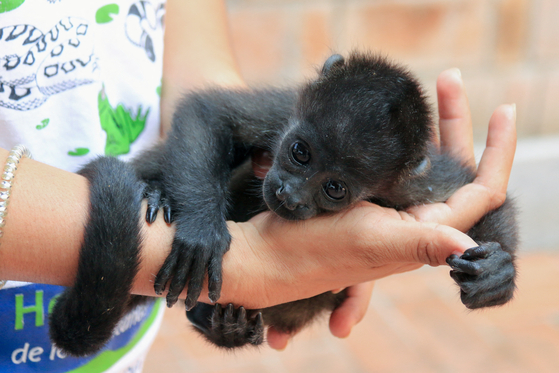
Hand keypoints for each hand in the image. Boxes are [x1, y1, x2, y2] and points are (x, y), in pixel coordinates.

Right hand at [248, 68, 515, 348]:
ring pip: (424, 162)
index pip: (481, 192)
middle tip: (448, 79)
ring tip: (429, 87)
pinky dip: (402, 137)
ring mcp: (390, 208)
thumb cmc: (316, 250)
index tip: (503, 110)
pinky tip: (395, 116)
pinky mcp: (366, 199)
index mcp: (425, 231)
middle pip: (453, 168)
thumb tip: (472, 252)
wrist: (267, 253)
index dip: (500, 154)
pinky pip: (395, 163)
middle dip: (457, 124)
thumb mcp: (371, 241)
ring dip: (432, 125)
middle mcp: (414, 221)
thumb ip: (421, 243)